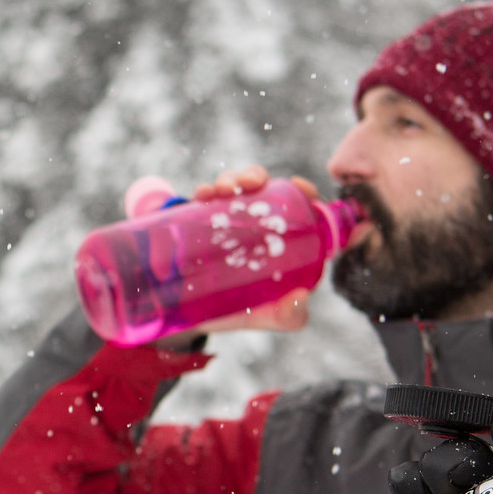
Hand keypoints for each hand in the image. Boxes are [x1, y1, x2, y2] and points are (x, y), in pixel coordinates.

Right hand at [148, 166, 320, 341]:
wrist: (189, 317)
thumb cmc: (237, 312)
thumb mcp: (265, 316)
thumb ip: (289, 316)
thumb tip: (301, 297)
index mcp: (280, 242)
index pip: (298, 208)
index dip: (304, 192)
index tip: (298, 185)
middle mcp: (254, 225)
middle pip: (262, 189)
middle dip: (257, 176)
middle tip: (249, 183)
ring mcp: (227, 221)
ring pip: (233, 187)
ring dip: (230, 179)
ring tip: (223, 189)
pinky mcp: (201, 221)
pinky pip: (204, 199)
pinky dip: (204, 191)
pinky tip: (202, 195)